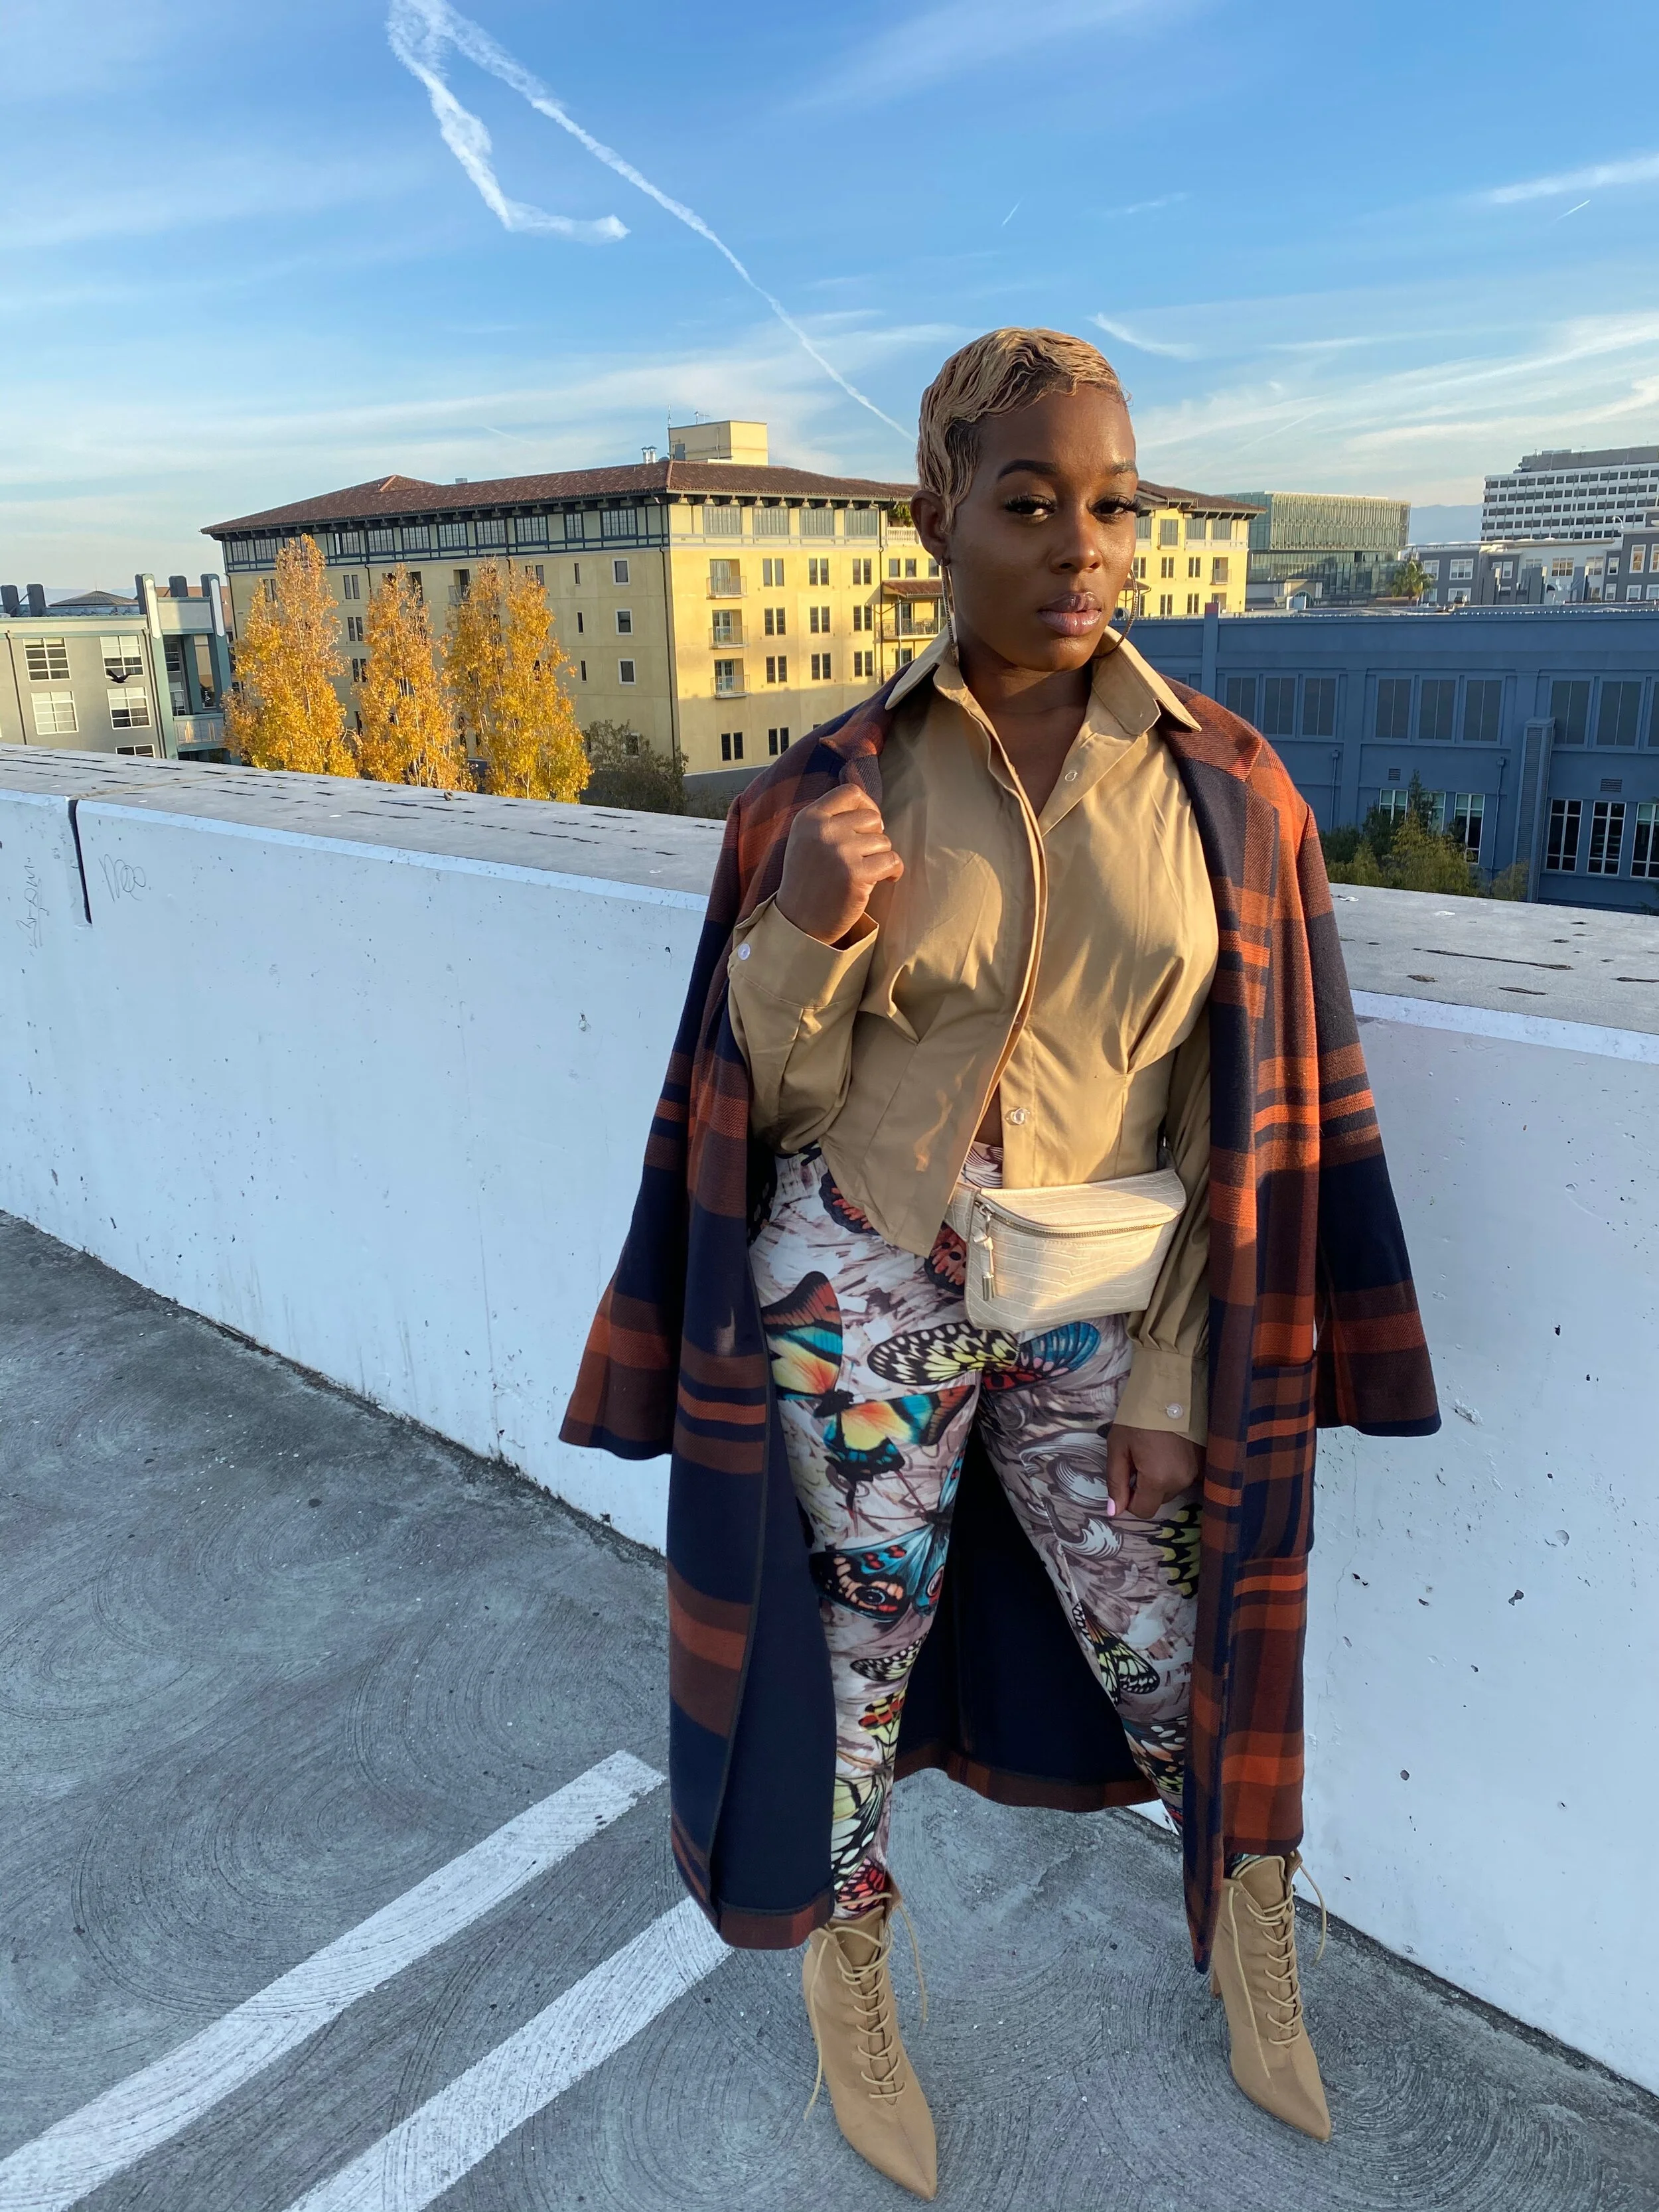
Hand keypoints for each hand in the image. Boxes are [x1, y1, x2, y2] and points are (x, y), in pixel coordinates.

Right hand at [776, 785, 903, 945]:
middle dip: (874, 837)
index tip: (868, 827)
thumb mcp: (806, 839)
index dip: (867, 806)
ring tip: (865, 873)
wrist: (799, 923)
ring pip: (883, 841)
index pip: (850, 792)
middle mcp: (823, 830)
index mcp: (809, 818)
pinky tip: (883, 881)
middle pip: (871, 818)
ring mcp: (840, 851)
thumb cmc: (808, 880)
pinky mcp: (856, 874)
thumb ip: (830, 819)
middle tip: (864, 857)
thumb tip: (870, 806)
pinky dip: (893, 871)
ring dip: (880, 858)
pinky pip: (892, 861)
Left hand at [1105, 1423, 1200, 1518]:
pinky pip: (1184, 1477)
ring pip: (1171, 1489)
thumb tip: (1113, 1512)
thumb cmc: (1137, 1418)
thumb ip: (1116, 1483)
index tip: (1126, 1478)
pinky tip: (1167, 1451)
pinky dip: (1174, 1470)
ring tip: (1153, 1451)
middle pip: (1158, 1499)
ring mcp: (1195, 1471)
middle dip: (1145, 1487)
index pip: (1143, 1511)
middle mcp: (1181, 1480)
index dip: (1130, 1500)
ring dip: (1160, 1479)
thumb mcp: (1117, 1448)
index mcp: (1158, 1479)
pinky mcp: (1203, 1461)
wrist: (1168, 1391)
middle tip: (1137, 1459)